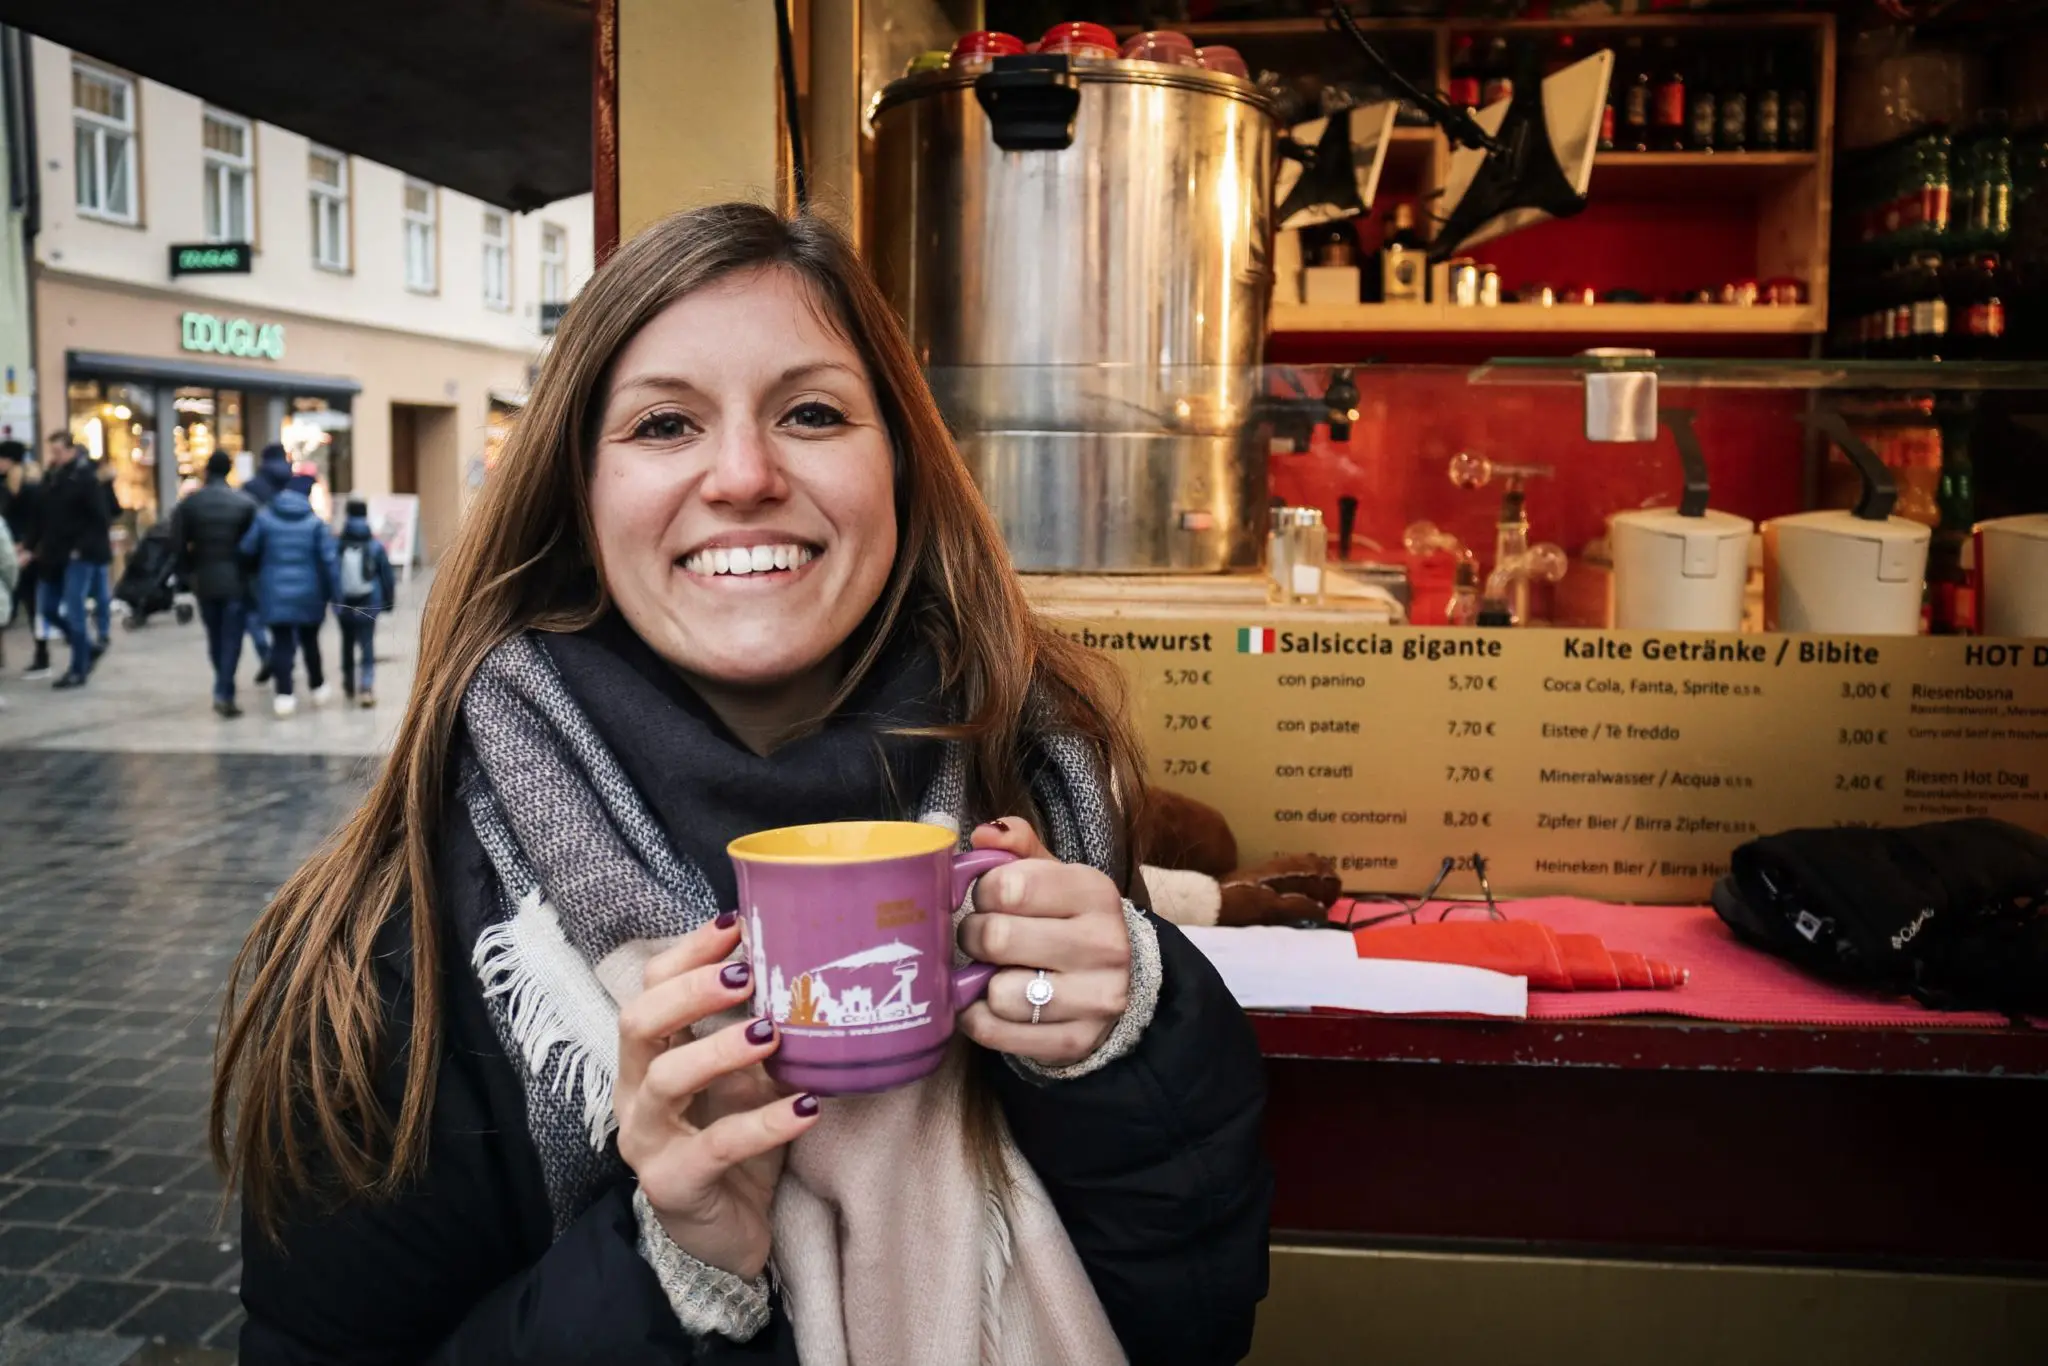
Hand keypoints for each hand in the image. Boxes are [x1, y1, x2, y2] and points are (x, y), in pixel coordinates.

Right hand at [615, 915, 819, 1279]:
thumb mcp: (752, 1080)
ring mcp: (646, 1140)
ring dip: (720, 1050)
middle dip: (691, 991)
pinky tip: (806, 1108)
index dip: (687, 953)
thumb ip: (763, 1034)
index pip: (649, 988)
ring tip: (772, 1032)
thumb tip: (812, 974)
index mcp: (649, 1057)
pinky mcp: (672, 1184)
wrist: (731, 1232)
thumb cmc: (737, 1144)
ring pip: (665, 1080)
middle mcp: (634, 1093)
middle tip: (745, 975)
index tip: (735, 926)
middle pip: (638, 1022)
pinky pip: (716, 1146)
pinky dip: (764, 1123)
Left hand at [958, 819, 1131, 1067]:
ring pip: (997, 992)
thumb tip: (983, 834)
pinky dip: (978, 1018)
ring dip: (980, 983)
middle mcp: (1104, 945)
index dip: (983, 891)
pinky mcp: (1075, 1042)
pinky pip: (997, 1032)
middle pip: (997, 937)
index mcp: (1095, 892)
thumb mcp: (1054, 876)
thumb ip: (1017, 847)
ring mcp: (1094, 999)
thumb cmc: (1068, 921)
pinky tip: (988, 1004)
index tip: (988, 899)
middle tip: (980, 938)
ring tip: (992, 972)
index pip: (1010, 885)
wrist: (1115, 985)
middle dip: (973, 936)